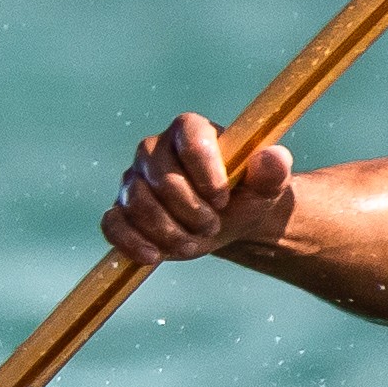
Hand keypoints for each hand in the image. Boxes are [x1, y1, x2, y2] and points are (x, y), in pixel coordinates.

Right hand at [100, 115, 296, 268]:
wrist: (224, 221)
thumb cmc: (243, 195)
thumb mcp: (266, 185)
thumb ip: (272, 170)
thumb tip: (274, 157)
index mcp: (189, 130)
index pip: (188, 137)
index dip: (205, 171)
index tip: (223, 200)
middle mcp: (154, 150)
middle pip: (162, 178)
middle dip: (190, 210)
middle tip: (212, 226)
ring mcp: (133, 180)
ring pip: (138, 203)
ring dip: (168, 231)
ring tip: (192, 243)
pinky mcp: (121, 211)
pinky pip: (113, 223)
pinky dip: (131, 242)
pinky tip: (154, 257)